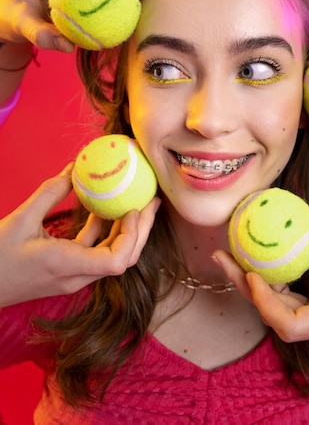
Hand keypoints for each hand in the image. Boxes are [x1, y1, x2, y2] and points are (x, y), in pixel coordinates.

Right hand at [0, 164, 159, 306]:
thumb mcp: (20, 220)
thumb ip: (49, 193)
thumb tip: (73, 169)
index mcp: (67, 265)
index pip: (116, 262)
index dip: (131, 236)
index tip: (132, 209)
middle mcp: (76, 276)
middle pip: (123, 258)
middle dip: (141, 229)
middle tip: (151, 199)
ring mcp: (73, 276)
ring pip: (112, 255)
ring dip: (127, 230)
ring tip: (138, 201)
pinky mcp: (67, 270)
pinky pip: (94, 252)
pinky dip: (104, 232)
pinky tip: (104, 210)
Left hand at [216, 203, 308, 343]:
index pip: (292, 324)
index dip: (265, 303)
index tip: (252, 272)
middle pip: (275, 318)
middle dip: (245, 287)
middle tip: (222, 254)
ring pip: (278, 312)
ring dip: (252, 285)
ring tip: (230, 255)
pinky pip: (289, 303)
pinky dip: (270, 284)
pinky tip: (258, 262)